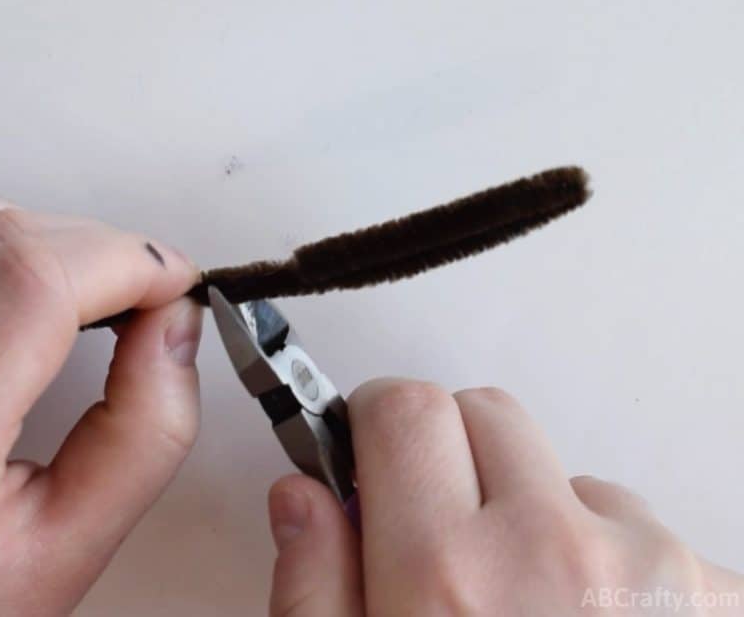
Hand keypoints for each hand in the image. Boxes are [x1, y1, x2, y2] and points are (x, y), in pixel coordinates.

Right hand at [267, 379, 742, 615]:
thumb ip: (314, 590)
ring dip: (539, 520)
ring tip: (528, 615)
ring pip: (568, 479)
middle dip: (450, 452)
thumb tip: (302, 497)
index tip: (372, 451)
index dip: (377, 423)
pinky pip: (640, 534)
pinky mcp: (715, 594)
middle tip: (440, 530)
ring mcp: (650, 567)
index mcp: (445, 579)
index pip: (406, 409)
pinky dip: (608, 566)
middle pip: (487, 413)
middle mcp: (554, 552)